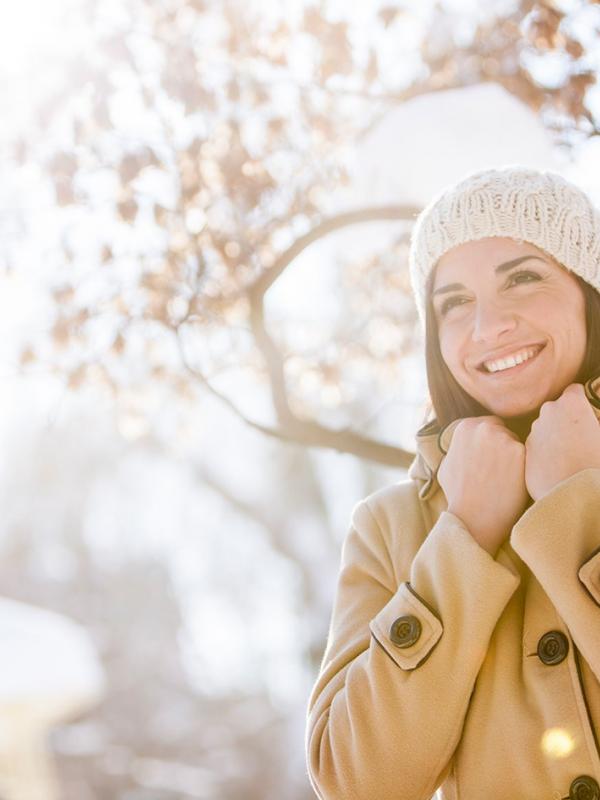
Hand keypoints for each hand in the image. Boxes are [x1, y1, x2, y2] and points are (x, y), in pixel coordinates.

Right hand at [437, 416, 528, 556]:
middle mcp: (483, 427)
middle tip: (499, 471)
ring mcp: (502, 438)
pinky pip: (529, 456)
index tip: (490, 460)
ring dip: (515, 458)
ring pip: (517, 443)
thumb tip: (463, 444)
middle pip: (504, 431)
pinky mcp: (520, 452)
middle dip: (503, 447)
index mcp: (465, 427)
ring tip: (505, 480)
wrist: (473, 518)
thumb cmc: (458, 495)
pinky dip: (524, 468)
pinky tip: (515, 483)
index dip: (491, 444)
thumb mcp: (446, 465)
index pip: (488, 425)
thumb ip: (457, 448)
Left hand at [525, 382, 599, 501]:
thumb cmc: (596, 464)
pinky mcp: (525, 451)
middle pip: (557, 409)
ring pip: (545, 428)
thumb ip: (595, 423)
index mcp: (571, 403)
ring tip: (570, 457)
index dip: (582, 402)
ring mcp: (534, 431)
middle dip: (567, 420)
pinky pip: (536, 446)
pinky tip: (558, 467)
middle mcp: (548, 412)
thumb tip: (590, 425)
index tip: (587, 414)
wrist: (575, 496)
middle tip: (581, 439)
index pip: (575, 391)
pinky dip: (545, 453)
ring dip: (555, 436)